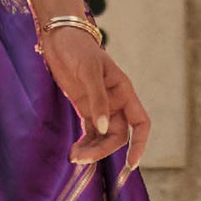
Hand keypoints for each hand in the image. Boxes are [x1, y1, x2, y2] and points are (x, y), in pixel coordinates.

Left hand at [42, 28, 149, 188]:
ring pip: (102, 137)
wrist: (60, 37)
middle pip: (117, 135)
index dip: (140, 143)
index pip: (140, 123)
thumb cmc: (78, 48)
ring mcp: (100, 106)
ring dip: (92, 150)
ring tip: (74, 158)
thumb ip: (97, 100)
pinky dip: (84, 144)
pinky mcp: (84, 108)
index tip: (132, 163)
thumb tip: (102, 128)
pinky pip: (89, 132)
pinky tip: (74, 152)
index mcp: (124, 91)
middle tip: (82, 159)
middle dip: (102, 150)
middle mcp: (115, 102)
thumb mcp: (89, 70)